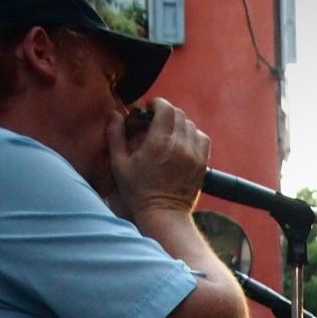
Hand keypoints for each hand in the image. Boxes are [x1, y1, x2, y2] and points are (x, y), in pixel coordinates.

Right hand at [108, 99, 209, 219]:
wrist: (163, 214)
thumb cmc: (138, 191)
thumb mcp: (119, 164)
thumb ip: (115, 136)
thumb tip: (114, 114)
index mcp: (158, 143)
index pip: (165, 108)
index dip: (157, 103)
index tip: (150, 107)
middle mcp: (179, 146)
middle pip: (178, 114)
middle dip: (166, 113)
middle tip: (156, 122)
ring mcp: (193, 155)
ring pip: (191, 125)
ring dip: (179, 124)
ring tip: (168, 134)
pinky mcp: (202, 164)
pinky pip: (202, 138)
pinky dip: (193, 135)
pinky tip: (182, 143)